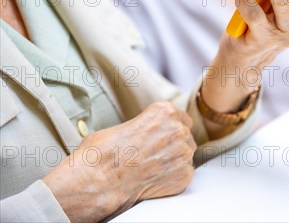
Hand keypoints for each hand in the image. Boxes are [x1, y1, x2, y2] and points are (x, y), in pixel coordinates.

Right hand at [43, 102, 195, 221]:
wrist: (99, 180)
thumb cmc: (103, 152)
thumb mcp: (123, 125)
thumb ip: (145, 126)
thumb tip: (146, 133)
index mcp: (165, 111)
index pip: (181, 118)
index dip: (170, 129)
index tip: (162, 136)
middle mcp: (179, 129)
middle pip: (185, 136)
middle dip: (172, 145)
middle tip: (153, 155)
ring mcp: (184, 153)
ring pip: (186, 155)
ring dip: (173, 161)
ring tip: (151, 168)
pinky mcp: (184, 175)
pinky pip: (184, 174)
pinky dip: (172, 178)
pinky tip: (153, 179)